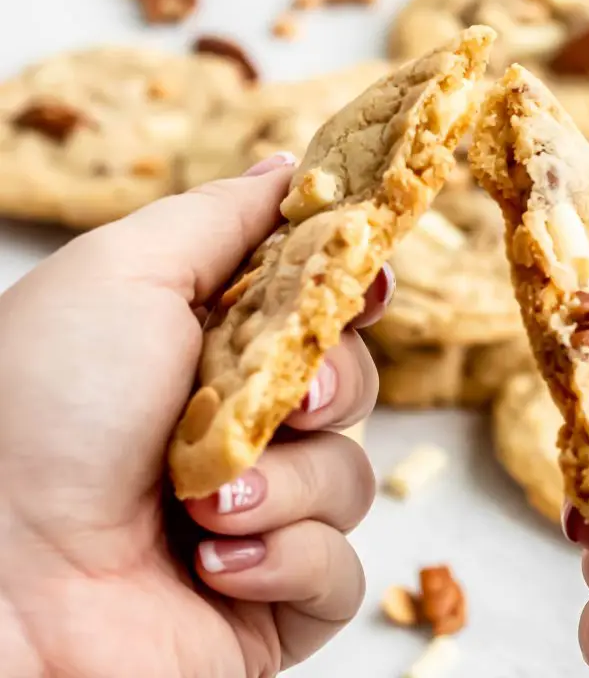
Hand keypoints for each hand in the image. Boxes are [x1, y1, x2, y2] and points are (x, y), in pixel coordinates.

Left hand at [0, 153, 389, 677]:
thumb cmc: (38, 405)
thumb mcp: (126, 272)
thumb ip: (221, 217)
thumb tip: (288, 169)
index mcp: (205, 349)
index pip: (312, 311)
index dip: (350, 295)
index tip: (367, 286)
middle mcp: (235, 428)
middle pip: (349, 384)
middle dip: (330, 387)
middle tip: (290, 400)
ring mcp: (256, 515)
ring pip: (350, 478)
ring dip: (288, 485)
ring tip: (206, 503)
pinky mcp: (270, 602)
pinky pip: (338, 572)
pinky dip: (287, 562)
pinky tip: (213, 566)